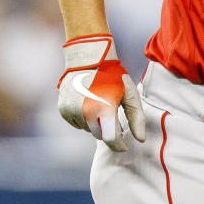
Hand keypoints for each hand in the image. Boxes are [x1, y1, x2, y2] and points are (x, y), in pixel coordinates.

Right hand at [57, 34, 145, 149]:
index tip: (124, 145)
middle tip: (113, 113)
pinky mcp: (63, 109)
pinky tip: (88, 102)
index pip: (111, 140)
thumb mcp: (129, 94)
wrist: (88, 57)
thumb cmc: (113, 76)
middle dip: (108, 130)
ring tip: (100, 103)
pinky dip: (84, 118)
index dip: (119, 146)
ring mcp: (72, 111)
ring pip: (88, 129)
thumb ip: (136, 118)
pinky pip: (77, 123)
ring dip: (96, 123)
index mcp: (104, 109)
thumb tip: (140, 140)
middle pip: (100, 135)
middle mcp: (86, 113)